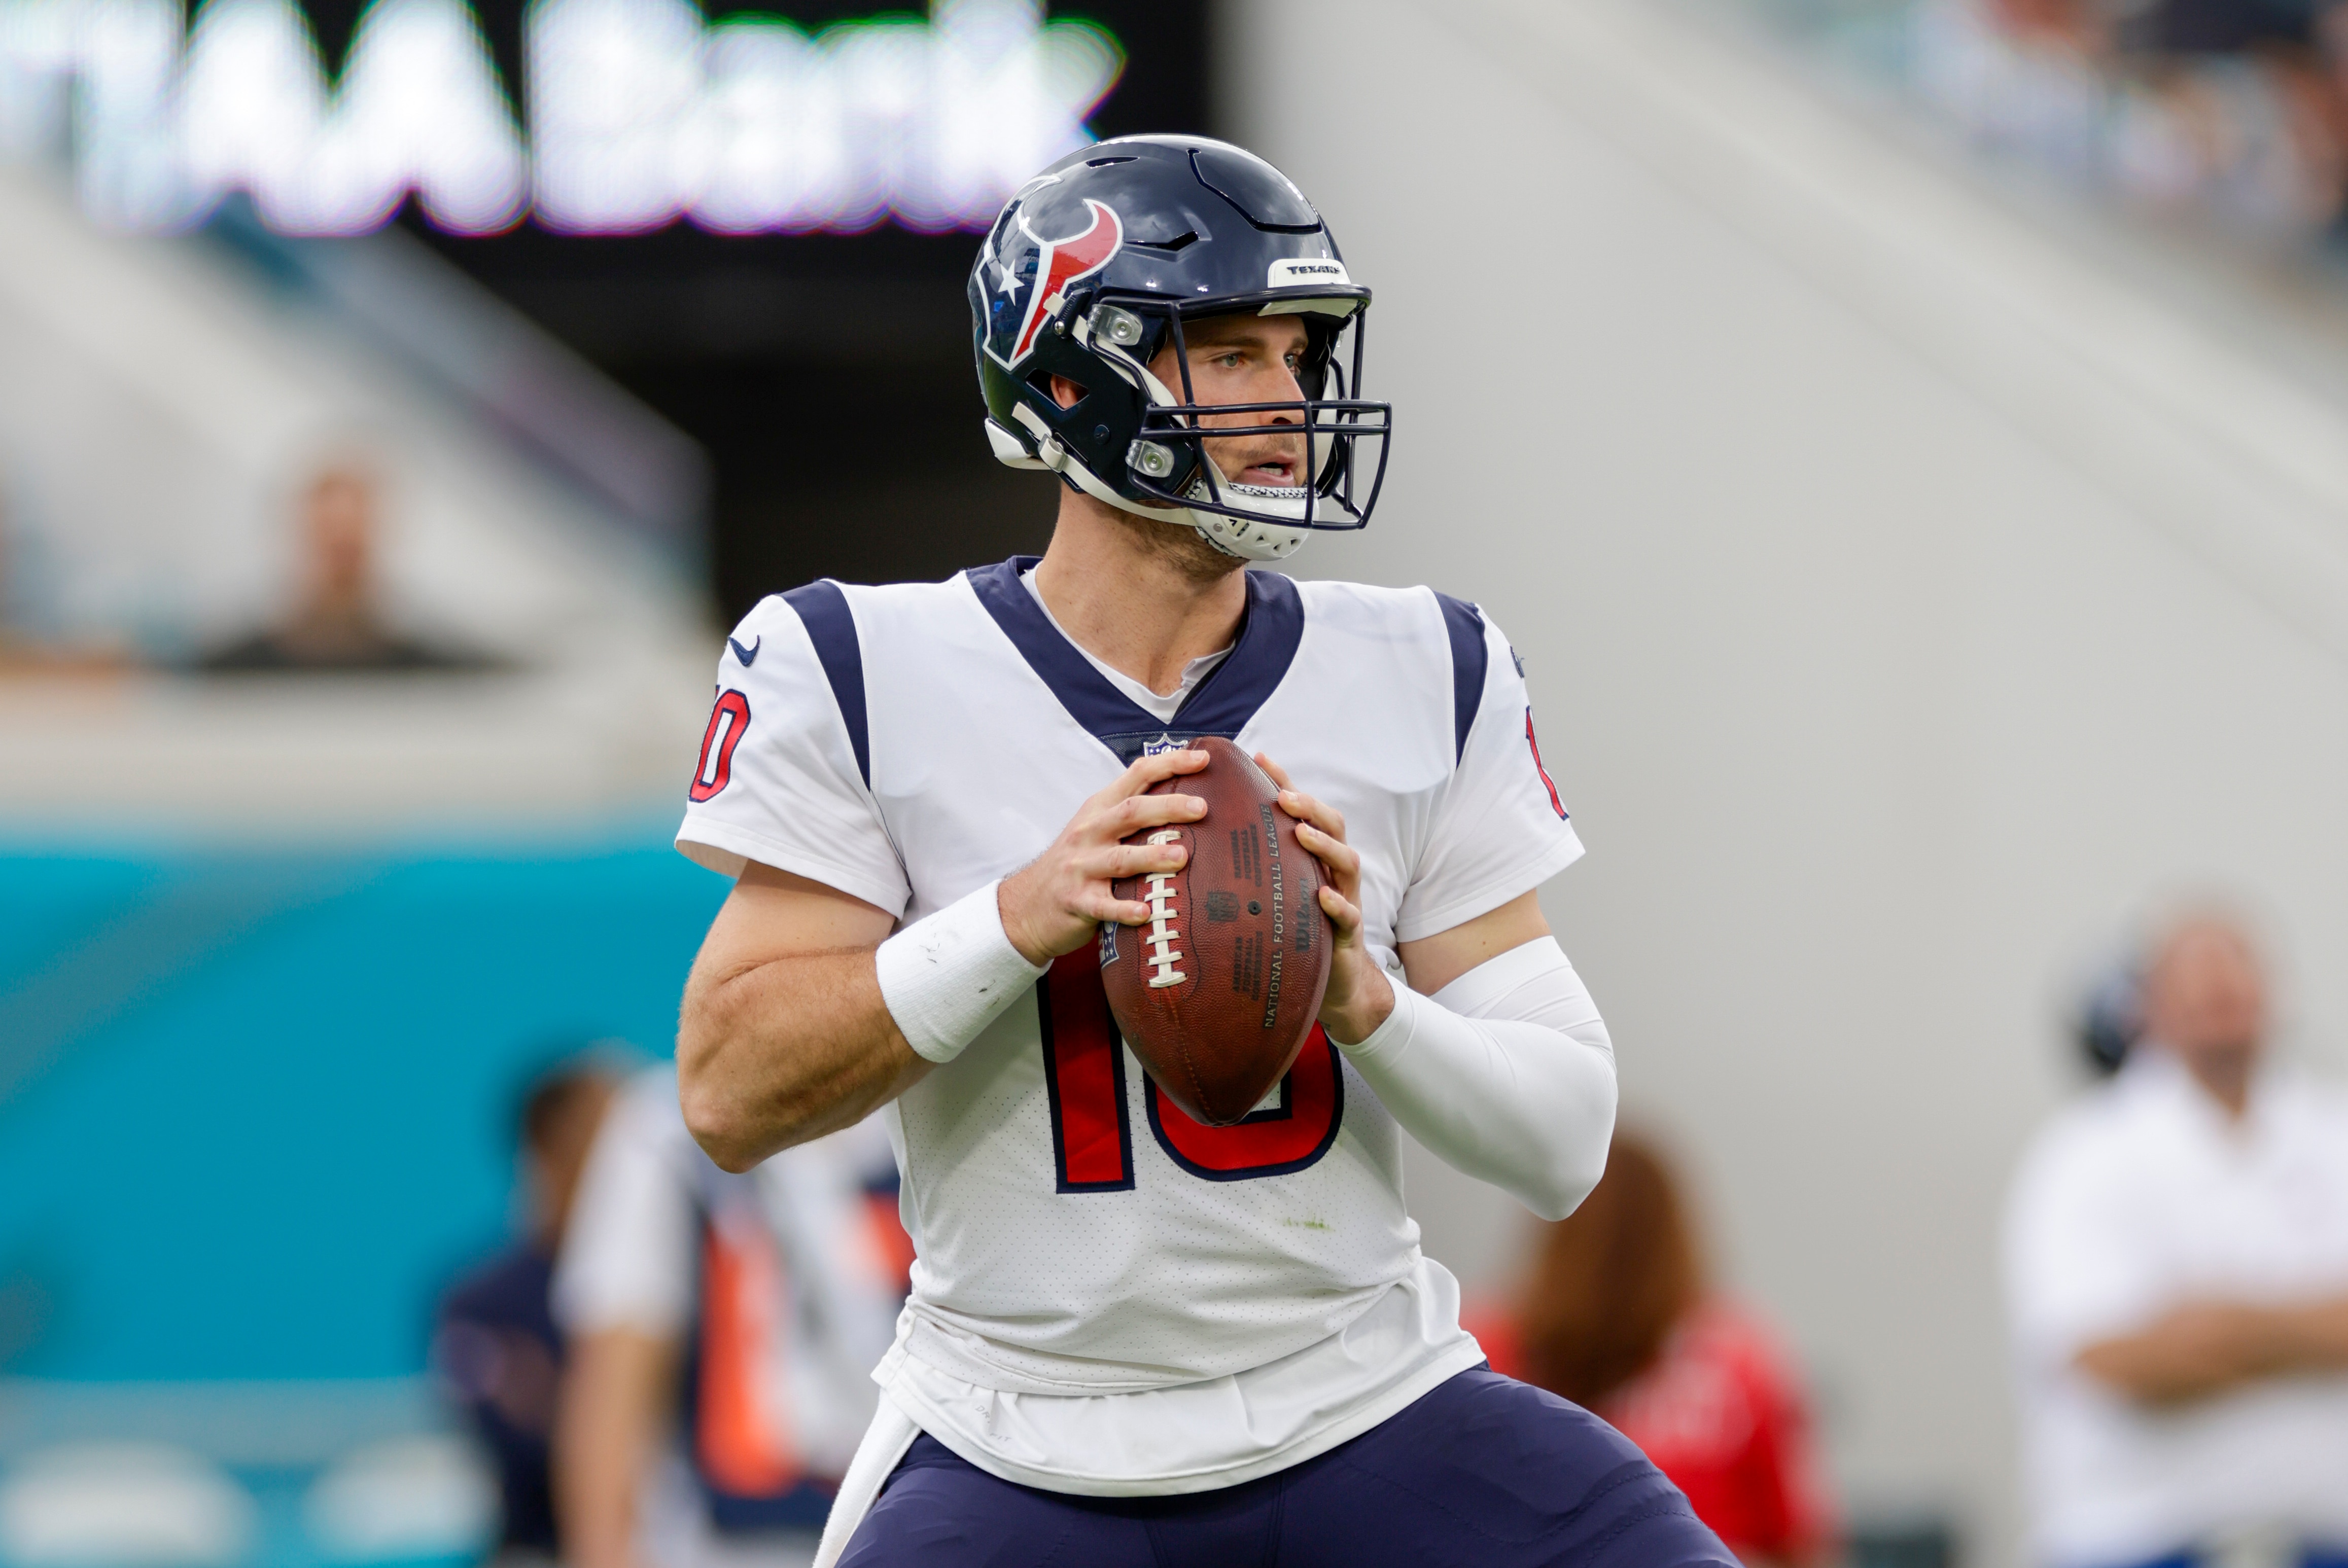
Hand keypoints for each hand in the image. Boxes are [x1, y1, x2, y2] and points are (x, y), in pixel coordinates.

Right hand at [999, 749, 1209, 966]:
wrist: (1028, 904)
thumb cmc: (1078, 862)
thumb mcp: (1096, 827)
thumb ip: (1132, 813)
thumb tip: (1188, 800)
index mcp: (1100, 809)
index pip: (1136, 775)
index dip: (1169, 764)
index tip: (1203, 760)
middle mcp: (1090, 832)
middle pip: (1131, 812)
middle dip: (1167, 807)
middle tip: (1202, 808)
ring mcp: (1081, 867)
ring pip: (1119, 858)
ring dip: (1151, 857)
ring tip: (1181, 857)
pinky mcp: (1077, 901)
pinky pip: (1103, 905)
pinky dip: (1124, 909)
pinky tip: (1145, 912)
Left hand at [1257, 753, 1394, 1045]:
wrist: (1331, 985)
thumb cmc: (1293, 931)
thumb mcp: (1271, 893)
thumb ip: (1252, 865)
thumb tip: (1201, 838)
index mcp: (1311, 857)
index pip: (1302, 810)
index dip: (1285, 781)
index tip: (1259, 757)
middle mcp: (1332, 872)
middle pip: (1332, 825)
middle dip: (1309, 806)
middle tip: (1283, 796)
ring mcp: (1345, 899)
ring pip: (1346, 862)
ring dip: (1324, 844)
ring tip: (1300, 833)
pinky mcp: (1348, 933)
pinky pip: (1348, 914)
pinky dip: (1336, 903)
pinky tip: (1321, 896)